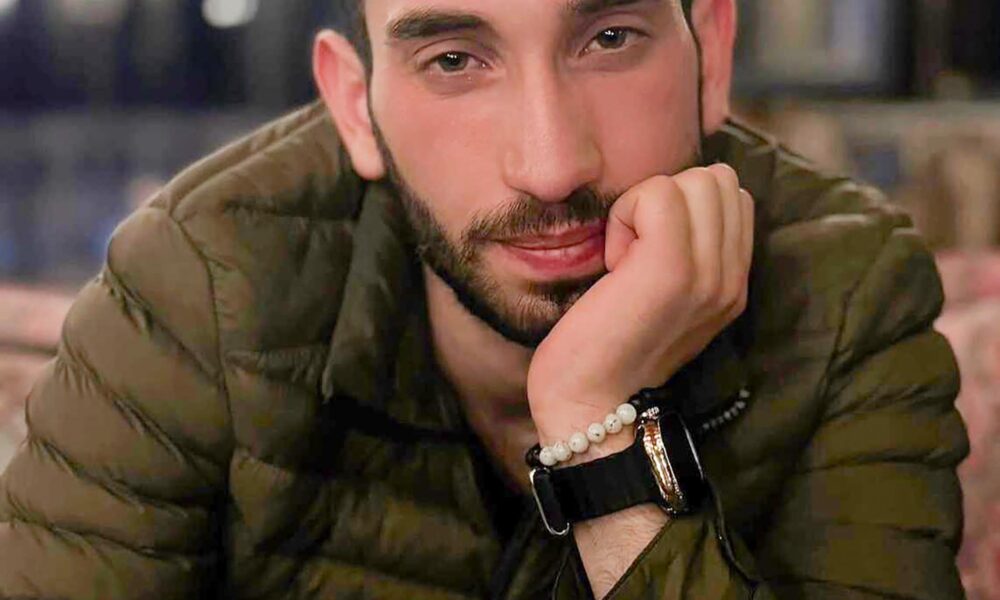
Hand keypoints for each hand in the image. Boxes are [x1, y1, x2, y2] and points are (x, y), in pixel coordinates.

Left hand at [527, 165, 753, 446]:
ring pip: (693, 180)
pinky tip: (614, 262)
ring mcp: (708, 274)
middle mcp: (732, 278)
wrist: (589, 401)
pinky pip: (658, 194)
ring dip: (646, 206)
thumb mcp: (663, 295)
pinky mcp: (672, 270)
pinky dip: (626, 214)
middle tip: (635, 252)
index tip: (649, 253)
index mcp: (733, 283)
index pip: (732, 194)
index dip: (682, 205)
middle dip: (667, 199)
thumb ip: (687, 251)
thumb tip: (671, 196)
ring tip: (626, 259)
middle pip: (717, 179)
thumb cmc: (606, 342)